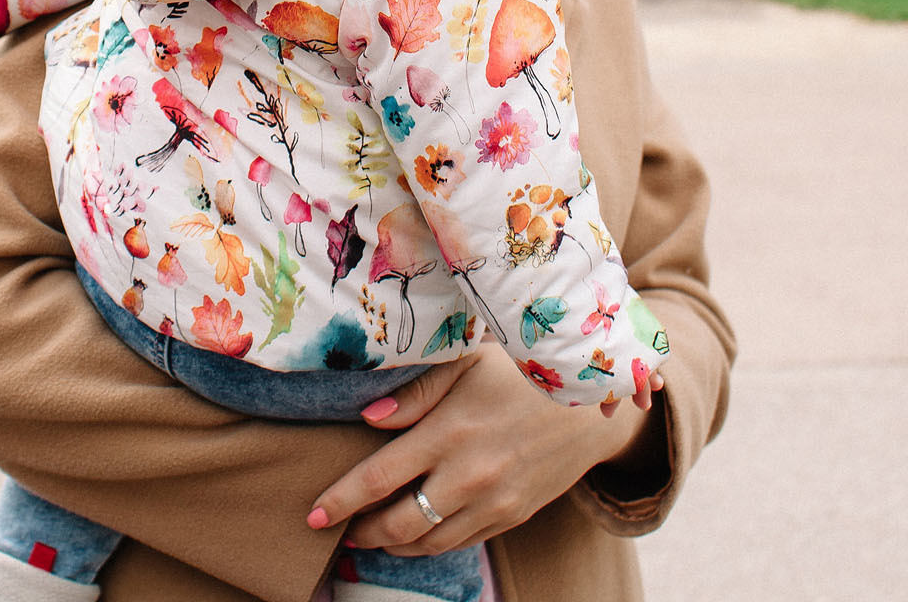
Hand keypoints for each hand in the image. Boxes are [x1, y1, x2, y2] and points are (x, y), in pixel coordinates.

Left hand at [305, 345, 656, 557]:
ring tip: (371, 538)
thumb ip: (416, 391)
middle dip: (363, 532)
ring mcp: (495, 502)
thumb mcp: (468, 362)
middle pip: (399, 522)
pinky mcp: (514, 516)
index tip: (313, 514)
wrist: (594, 404)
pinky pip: (462, 542)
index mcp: (450, 432)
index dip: (341, 501)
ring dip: (394, 545)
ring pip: (430, 542)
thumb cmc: (523, 371)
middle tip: (340, 530)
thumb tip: (368, 417)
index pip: (380, 478)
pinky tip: (416, 534)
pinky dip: (432, 544)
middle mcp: (470, 475)